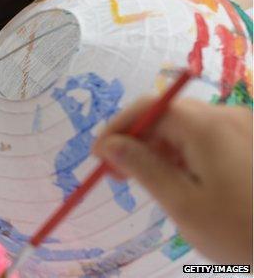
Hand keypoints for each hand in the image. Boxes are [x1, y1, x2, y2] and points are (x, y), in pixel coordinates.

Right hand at [93, 98, 252, 263]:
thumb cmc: (238, 229)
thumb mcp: (182, 204)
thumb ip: (143, 168)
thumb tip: (109, 145)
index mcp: (207, 127)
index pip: (149, 108)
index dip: (117, 128)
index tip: (98, 156)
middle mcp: (225, 116)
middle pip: (166, 115)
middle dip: (135, 139)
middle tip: (116, 173)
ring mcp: (241, 127)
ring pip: (184, 126)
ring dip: (157, 147)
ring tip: (143, 179)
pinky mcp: (248, 141)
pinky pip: (204, 136)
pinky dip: (181, 152)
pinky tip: (175, 177)